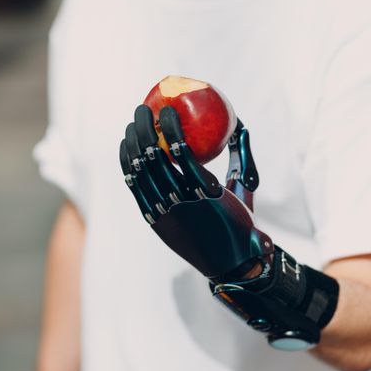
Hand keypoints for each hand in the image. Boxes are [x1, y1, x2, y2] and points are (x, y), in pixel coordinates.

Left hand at [119, 105, 272, 278]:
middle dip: (145, 128)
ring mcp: (164, 211)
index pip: (182, 152)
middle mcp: (182, 201)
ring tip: (133, 124)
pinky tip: (126, 146)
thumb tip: (240, 125)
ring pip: (140, 170)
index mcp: (207, 191)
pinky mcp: (152, 219)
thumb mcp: (243, 189)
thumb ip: (241, 156)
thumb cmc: (238, 220)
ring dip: (133, 143)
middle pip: (154, 157)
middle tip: (143, 109)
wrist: (227, 262)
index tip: (168, 108)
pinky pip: (135, 186)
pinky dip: (127, 163)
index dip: (171, 127)